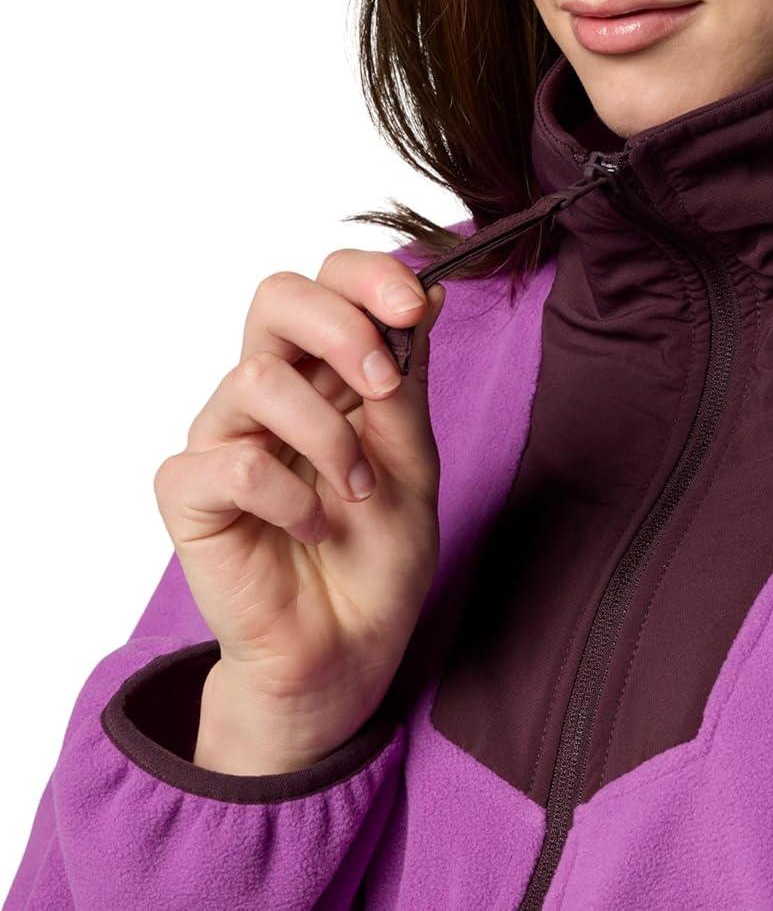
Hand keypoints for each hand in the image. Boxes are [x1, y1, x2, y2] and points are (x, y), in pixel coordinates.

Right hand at [151, 249, 446, 770]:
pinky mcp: (189, 496)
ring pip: (255, 378)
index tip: (416, 306)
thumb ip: (406, 382)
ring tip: (358, 492)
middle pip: (275, 297)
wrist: (349, 651)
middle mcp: (272, 393)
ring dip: (327, 437)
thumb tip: (426, 294)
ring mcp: (225, 440)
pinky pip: (229, 464)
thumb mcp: (415, 461)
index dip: (369, 276)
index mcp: (328, 373)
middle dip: (340, 325)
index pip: (330, 283)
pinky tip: (312, 529)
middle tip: (383, 385)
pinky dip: (288, 497)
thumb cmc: (379, 557)